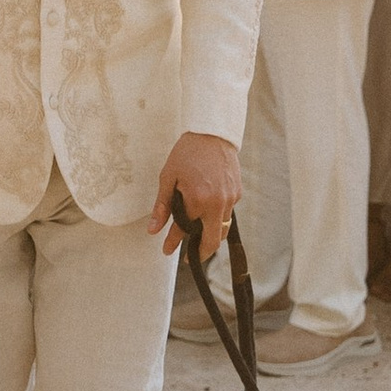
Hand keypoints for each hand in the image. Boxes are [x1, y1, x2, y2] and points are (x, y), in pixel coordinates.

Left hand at [154, 130, 240, 259]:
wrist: (213, 132)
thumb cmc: (188, 152)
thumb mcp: (169, 177)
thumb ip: (163, 206)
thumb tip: (153, 230)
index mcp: (197, 200)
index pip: (184, 230)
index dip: (173, 243)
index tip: (167, 251)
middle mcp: (217, 204)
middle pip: (212, 241)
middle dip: (201, 252)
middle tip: (190, 257)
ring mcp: (230, 199)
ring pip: (222, 229)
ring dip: (211, 237)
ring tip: (199, 239)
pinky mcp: (237, 193)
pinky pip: (227, 214)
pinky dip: (217, 219)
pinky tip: (208, 214)